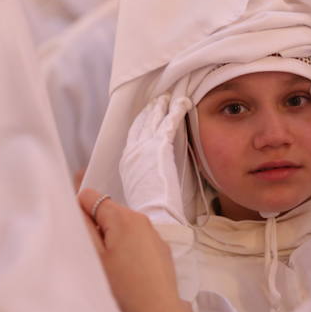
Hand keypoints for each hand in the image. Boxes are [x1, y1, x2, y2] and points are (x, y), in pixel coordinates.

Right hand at [78, 188, 205, 311]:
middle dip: (97, 227)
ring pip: (122, 226)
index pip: (91, 196)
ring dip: (112, 238)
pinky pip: (137, 238)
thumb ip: (84, 227)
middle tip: (95, 256)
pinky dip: (128, 247)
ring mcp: (154, 233)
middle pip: (107, 210)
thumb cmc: (123, 287)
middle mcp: (141, 219)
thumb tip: (78, 207)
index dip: (80, 213)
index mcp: (122, 217)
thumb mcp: (95, 257)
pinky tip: (127, 271)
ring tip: (111, 266)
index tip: (81, 237)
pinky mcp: (161, 248)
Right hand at [119, 94, 191, 224]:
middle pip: (142, 123)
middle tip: (159, 99)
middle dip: (151, 110)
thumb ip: (143, 178)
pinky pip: (169, 123)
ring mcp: (145, 147)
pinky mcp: (160, 146)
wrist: (153, 213)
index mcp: (127, 162)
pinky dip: (176, 111)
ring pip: (155, 119)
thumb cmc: (150, 209)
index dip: (140, 122)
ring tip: (171, 98)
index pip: (133, 134)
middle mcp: (133, 151)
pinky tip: (183, 104)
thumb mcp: (140, 190)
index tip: (147, 113)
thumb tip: (148, 176)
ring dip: (163, 106)